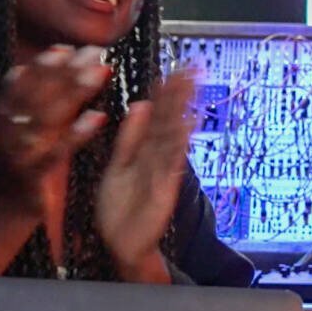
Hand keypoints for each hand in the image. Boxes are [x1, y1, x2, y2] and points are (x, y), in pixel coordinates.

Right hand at [0, 44, 110, 212]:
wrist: (8, 207)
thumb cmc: (25, 159)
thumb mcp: (27, 122)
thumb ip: (41, 92)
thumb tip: (62, 52)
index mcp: (0, 113)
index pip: (22, 80)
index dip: (44, 64)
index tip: (67, 48)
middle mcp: (4, 129)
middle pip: (37, 94)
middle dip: (67, 71)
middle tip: (94, 53)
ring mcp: (16, 151)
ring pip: (47, 116)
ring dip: (75, 92)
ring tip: (100, 73)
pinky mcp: (32, 173)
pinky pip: (58, 150)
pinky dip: (78, 132)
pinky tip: (99, 117)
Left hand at [96, 69, 196, 281]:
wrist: (121, 243)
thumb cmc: (120, 206)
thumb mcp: (119, 164)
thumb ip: (130, 137)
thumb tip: (140, 105)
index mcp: (143, 150)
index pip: (156, 114)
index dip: (166, 90)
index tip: (176, 67)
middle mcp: (155, 157)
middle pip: (169, 119)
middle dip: (179, 93)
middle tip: (192, 67)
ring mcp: (161, 171)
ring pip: (171, 134)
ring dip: (182, 109)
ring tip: (192, 85)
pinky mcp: (162, 188)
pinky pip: (170, 162)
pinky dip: (178, 144)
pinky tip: (186, 124)